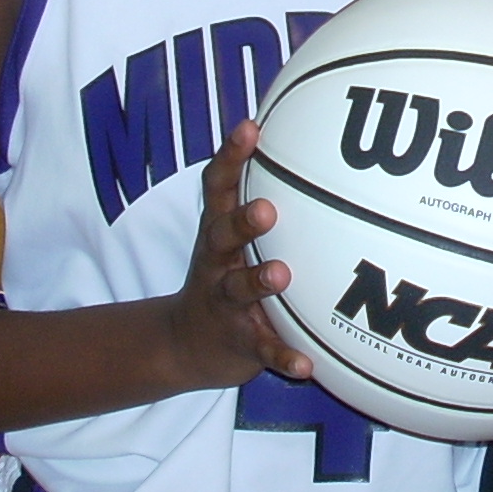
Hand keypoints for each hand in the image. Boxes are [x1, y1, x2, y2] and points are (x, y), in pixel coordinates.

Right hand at [160, 122, 311, 390]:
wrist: (185, 345)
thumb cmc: (224, 276)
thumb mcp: (231, 237)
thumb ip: (258, 196)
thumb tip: (308, 142)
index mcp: (218, 232)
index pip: (219, 187)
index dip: (231, 156)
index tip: (250, 128)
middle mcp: (216, 263)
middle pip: (222, 236)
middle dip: (242, 221)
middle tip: (266, 209)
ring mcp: (225, 303)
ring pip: (239, 290)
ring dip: (258, 281)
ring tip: (281, 275)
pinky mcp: (239, 342)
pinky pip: (263, 350)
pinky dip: (283, 356)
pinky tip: (307, 364)